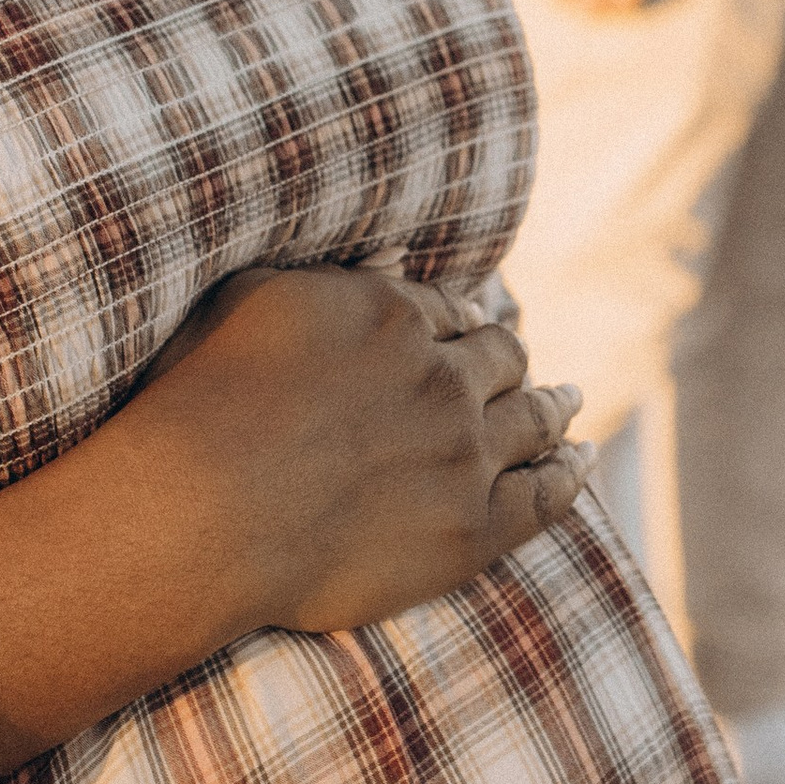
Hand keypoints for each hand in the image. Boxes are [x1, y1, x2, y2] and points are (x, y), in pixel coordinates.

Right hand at [143, 265, 589, 633]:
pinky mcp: (472, 530)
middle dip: (513, 361)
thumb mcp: (255, 302)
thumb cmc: (202, 402)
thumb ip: (334, 279)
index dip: (465, 322)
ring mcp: (464, 455)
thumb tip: (400, 253)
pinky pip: (546, 496)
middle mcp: (443, 379)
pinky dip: (572, 473)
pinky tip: (582, 462)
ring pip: (536, 420)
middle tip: (526, 368)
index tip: (473, 327)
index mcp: (394, 317)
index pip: (452, 312)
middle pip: (503, 360)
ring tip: (571, 404)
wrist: (202, 513)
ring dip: (556, 407)